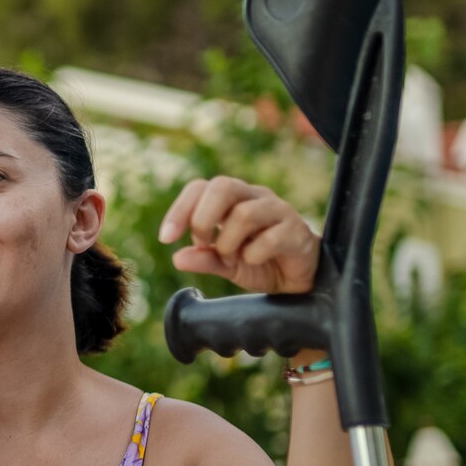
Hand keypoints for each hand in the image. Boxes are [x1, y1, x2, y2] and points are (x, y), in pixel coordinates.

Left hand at [157, 177, 320, 294]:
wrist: (298, 279)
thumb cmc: (260, 262)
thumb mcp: (226, 264)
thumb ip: (204, 259)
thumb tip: (177, 258)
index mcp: (232, 200)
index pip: (200, 187)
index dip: (179, 209)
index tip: (166, 238)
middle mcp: (253, 197)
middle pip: (223, 186)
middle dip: (203, 219)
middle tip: (204, 243)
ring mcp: (277, 210)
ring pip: (244, 212)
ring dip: (229, 242)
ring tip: (233, 258)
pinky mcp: (296, 230)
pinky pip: (270, 237)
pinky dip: (254, 254)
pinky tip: (254, 261)